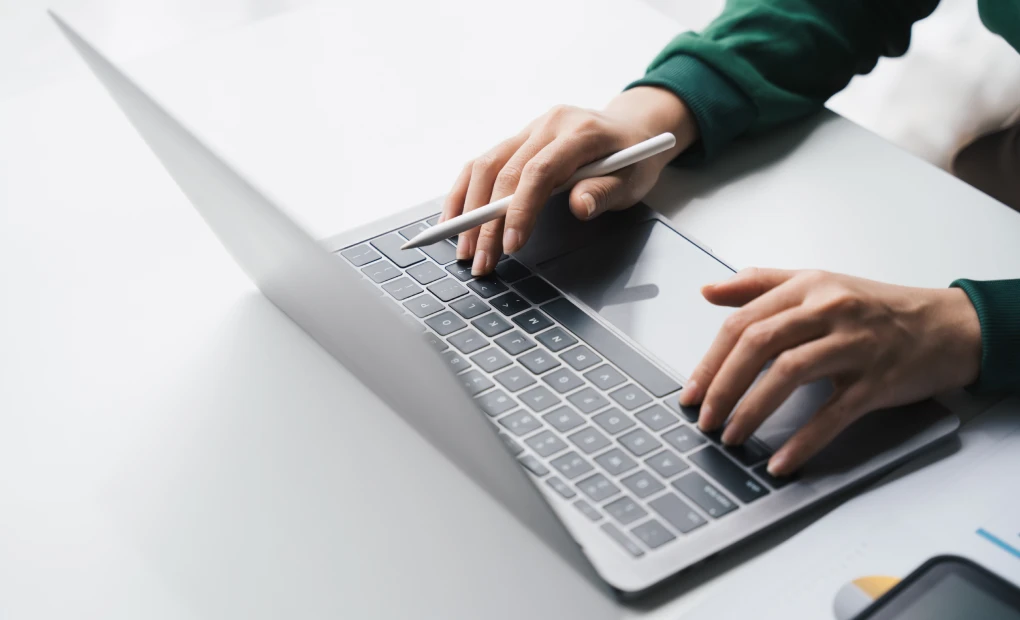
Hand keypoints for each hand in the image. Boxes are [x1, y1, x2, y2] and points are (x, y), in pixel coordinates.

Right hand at [441, 87, 697, 274]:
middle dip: (488, 222)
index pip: (538, 171)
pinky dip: (463, 192)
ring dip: (467, 210)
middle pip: (504, 172)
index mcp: (579, 132)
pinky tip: (453, 219)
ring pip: (484, 166)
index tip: (511, 245)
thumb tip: (580, 207)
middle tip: (481, 262)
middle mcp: (548, 125)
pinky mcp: (516, 140)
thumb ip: (604, 192)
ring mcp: (528, 129)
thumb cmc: (633, 159)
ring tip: (462, 248)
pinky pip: (481, 164)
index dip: (520, 210)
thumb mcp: (632, 180)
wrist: (632, 128)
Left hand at [679, 268, 981, 475]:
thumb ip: (761, 285)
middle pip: (759, 343)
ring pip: (789, 373)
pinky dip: (803, 440)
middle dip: (722, 385)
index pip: (744, 321)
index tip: (690, 390)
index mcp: (807, 287)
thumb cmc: (876, 308)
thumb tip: (708, 291)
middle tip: (703, 417)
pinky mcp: (878, 380)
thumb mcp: (818, 284)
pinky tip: (780, 461)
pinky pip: (833, 413)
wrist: (949, 326)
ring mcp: (855, 344)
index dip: (711, 359)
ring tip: (730, 437)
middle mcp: (829, 309)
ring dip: (752, 410)